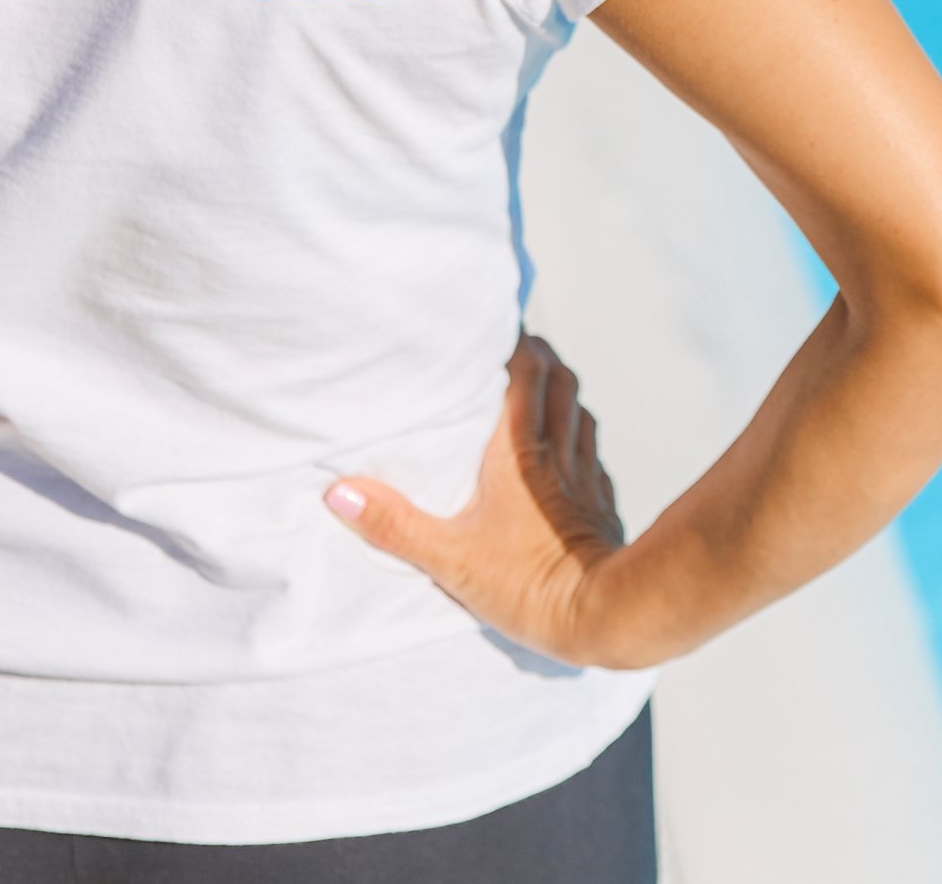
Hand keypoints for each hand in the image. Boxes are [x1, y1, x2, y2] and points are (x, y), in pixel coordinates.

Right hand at [326, 336, 642, 665]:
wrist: (601, 612)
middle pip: (559, 381)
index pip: (528, 374)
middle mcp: (559, 453)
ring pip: (580, 412)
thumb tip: (339, 492)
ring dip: (562, 391)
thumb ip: (394, 524)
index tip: (495, 328)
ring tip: (541, 386)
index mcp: (520, 453)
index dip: (517, 344)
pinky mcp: (601, 501)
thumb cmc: (526, 583)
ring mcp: (585, 476)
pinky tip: (568, 449)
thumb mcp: (448, 557)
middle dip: (540, 356)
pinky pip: (592, 453)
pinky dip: (579, 436)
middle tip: (517, 346)